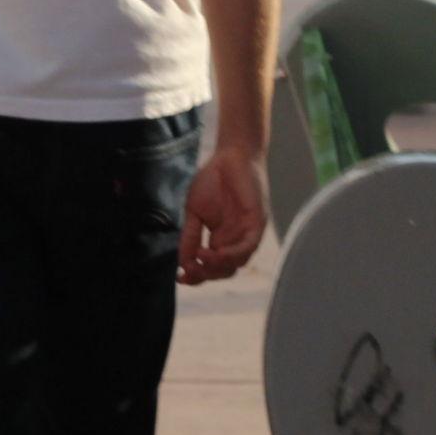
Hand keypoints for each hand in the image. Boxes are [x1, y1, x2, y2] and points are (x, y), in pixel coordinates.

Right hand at [179, 145, 267, 284]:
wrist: (230, 156)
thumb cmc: (212, 181)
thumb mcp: (194, 211)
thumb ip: (190, 236)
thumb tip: (182, 261)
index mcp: (219, 240)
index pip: (209, 267)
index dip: (196, 275)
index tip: (179, 278)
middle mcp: (234, 241)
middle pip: (222, 271)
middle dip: (205, 275)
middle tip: (188, 271)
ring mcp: (246, 234)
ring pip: (236, 264)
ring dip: (218, 266)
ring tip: (200, 258)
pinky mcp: (256, 225)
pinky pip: (248, 247)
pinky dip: (232, 254)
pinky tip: (215, 252)